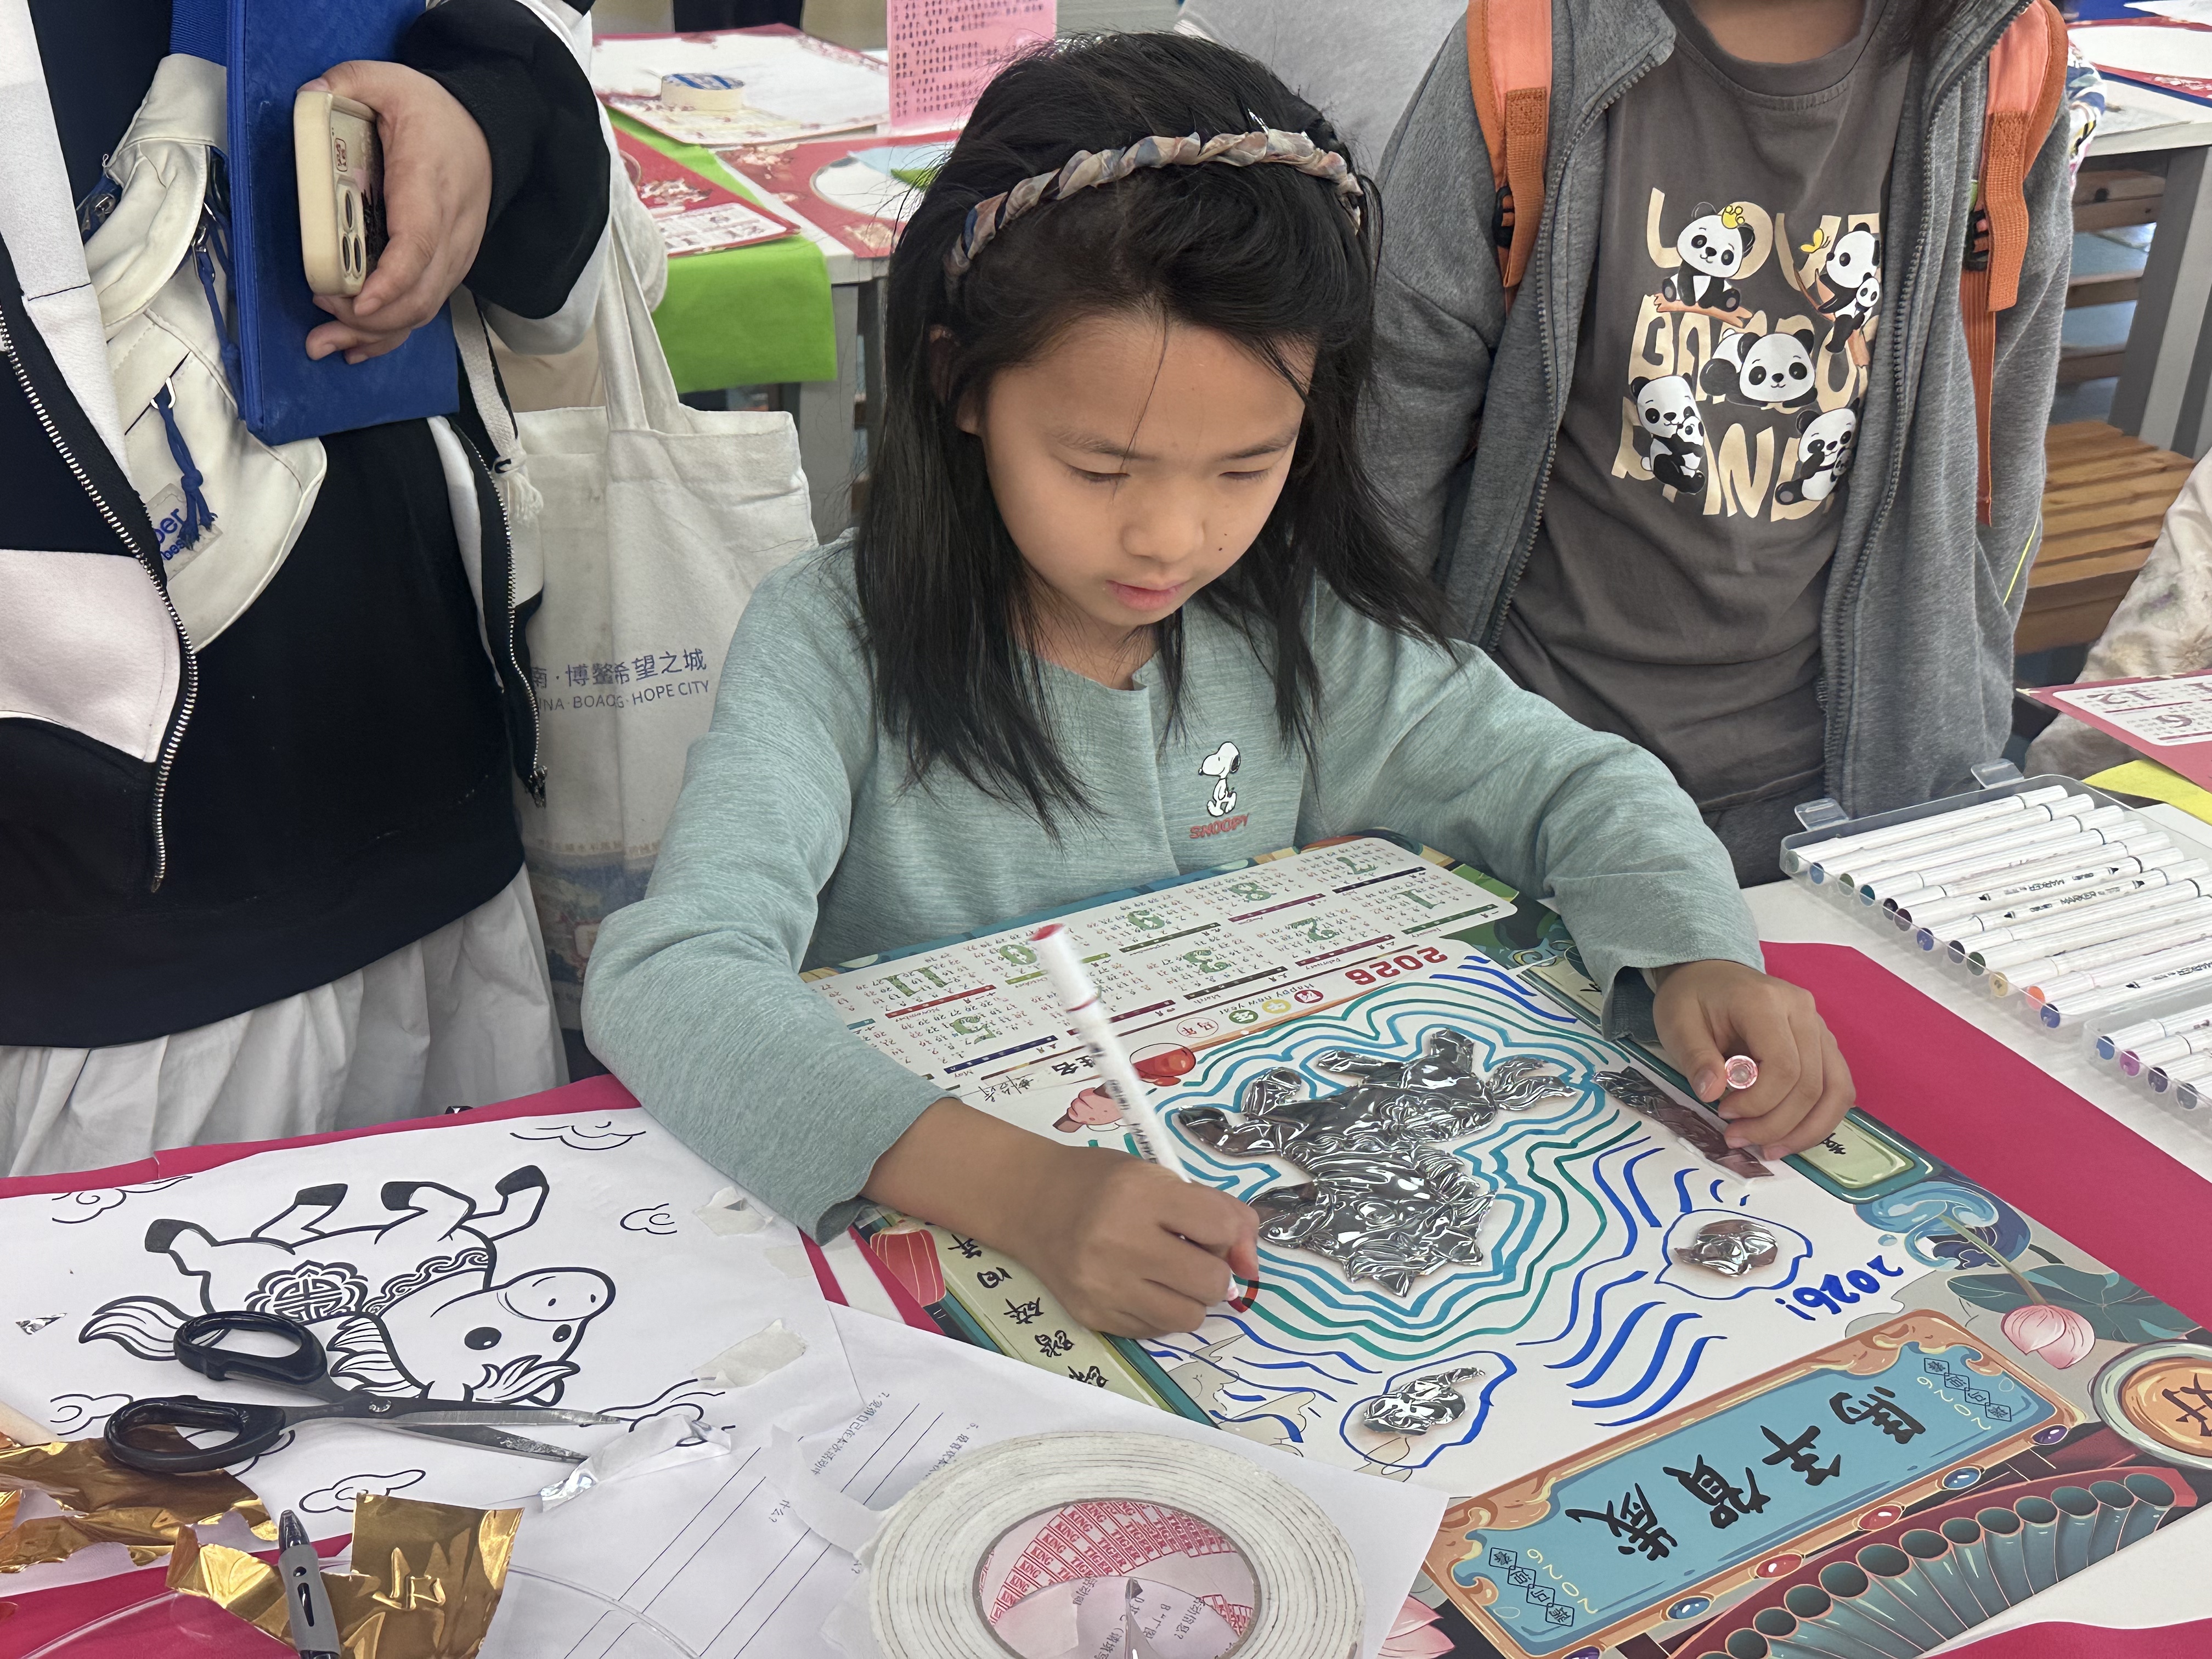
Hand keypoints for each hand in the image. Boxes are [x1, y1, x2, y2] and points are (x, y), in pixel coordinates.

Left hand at [301, 61, 491, 363]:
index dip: (390, 280)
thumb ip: (348, 82)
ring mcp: (453, 255)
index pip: (419, 245)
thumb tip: (309, 95)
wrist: (489, 132)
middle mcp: (449, 231)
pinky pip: (422, 309)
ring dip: (375, 335)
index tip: (358, 301)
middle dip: (369, 318)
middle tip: (321, 308)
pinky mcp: (449, 267)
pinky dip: (390, 333)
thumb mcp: (390, 81)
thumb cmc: (438, 115)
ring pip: (421, 310)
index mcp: (430, 185)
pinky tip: (358, 347)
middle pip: (419, 294)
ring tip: (326, 344)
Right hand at [863, 1099, 1257, 1337]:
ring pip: (1188, 1316)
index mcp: (1140, 1194)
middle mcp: (1120, 1242)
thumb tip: (1250, 1263)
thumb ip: (1215, 1209)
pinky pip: (1155, 1331)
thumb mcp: (1158, 1175)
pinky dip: (1159, 1312)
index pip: (1221, 1228)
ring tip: (1167, 1275)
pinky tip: (1139, 1285)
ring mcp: (1104, 1285)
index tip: (1211, 1232)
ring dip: (1189, 1298)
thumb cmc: (1101, 1182)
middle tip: (1189, 1254)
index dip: (1229, 1234)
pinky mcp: (1093, 1315)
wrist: (1029, 1202)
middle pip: (1211, 1281)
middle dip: (1212, 1271)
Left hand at [1650, 959, 1854, 1159]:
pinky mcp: (1823, 1044)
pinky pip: (1837, 1087)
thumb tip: (1713, 1094)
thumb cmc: (1692, 998)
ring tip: (1770, 1150)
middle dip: (1776, 1123)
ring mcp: (1819, 1027)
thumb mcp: (1677, 1023)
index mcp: (1766, 1001)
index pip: (1783, 1066)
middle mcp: (1803, 1012)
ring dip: (1806, 1130)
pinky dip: (1818, 1118)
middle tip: (1737, 1138)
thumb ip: (1696, 1058)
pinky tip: (1790, 1136)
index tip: (1723, 1112)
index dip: (1758, 1102)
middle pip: (1811, 1084)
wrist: (1710, 974)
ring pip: (1835, 1090)